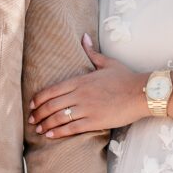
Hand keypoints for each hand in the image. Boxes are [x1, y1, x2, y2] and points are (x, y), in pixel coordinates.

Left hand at [29, 33, 147, 139]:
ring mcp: (86, 108)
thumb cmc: (126, 78)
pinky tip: (50, 136)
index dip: (39, 98)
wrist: (141, 93)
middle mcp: (80, 94)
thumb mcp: (107, 63)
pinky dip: (58, 133)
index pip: (52, 90)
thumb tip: (84, 36)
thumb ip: (91, 52)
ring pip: (59, 118)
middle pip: (51, 105)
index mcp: (81, 80)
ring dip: (46, 125)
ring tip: (38, 130)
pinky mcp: (94, 121)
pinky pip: (71, 128)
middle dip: (38, 114)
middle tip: (31, 120)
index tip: (32, 105)